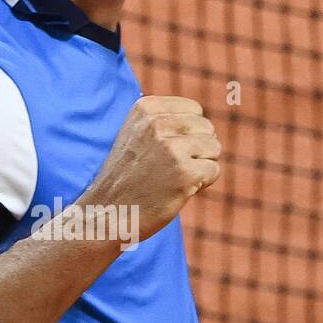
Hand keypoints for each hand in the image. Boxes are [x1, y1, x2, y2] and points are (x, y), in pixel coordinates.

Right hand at [85, 96, 221, 241]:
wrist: (108, 214)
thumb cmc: (126, 178)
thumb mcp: (136, 134)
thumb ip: (164, 120)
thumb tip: (202, 119)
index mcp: (146, 109)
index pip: (194, 110)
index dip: (188, 133)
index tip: (166, 151)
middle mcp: (157, 124)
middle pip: (207, 128)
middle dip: (197, 149)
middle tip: (170, 169)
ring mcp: (171, 148)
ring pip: (214, 148)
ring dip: (201, 166)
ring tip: (173, 178)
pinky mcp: (185, 173)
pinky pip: (214, 170)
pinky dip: (202, 184)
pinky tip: (178, 190)